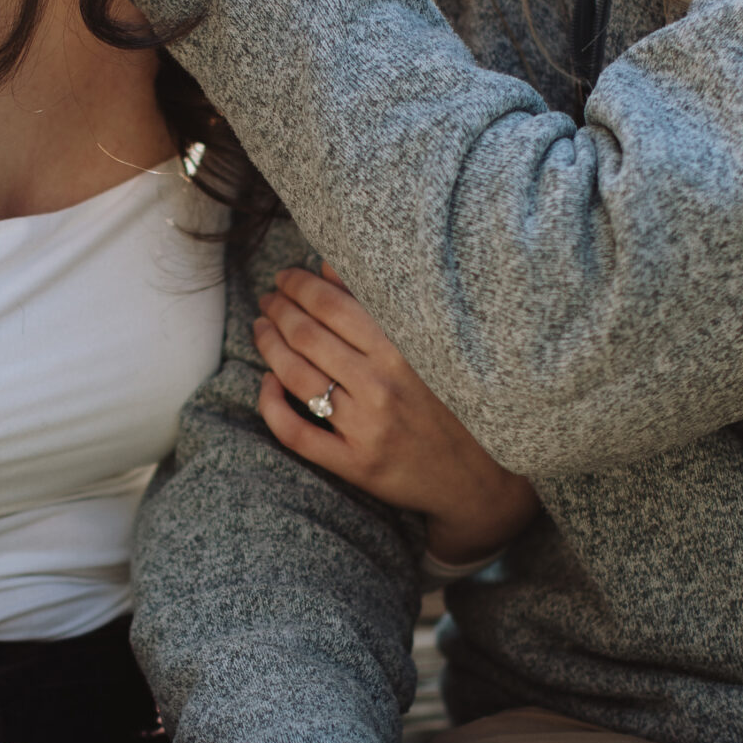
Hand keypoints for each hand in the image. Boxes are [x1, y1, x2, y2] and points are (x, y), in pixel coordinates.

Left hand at [254, 266, 539, 565]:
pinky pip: (296, 433)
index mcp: (403, 349)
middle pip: (308, 337)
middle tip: (269, 299)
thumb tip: (328, 265)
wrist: (480, 477)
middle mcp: (382, 386)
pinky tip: (266, 384)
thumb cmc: (453, 400)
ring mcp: (367, 427)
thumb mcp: (429, 346)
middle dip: (280, 310)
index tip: (286, 277)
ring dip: (269, 346)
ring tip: (261, 327)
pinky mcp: (356, 464)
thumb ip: (378, 305)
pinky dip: (271, 405)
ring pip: (297, 377)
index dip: (300, 286)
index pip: (333, 306)